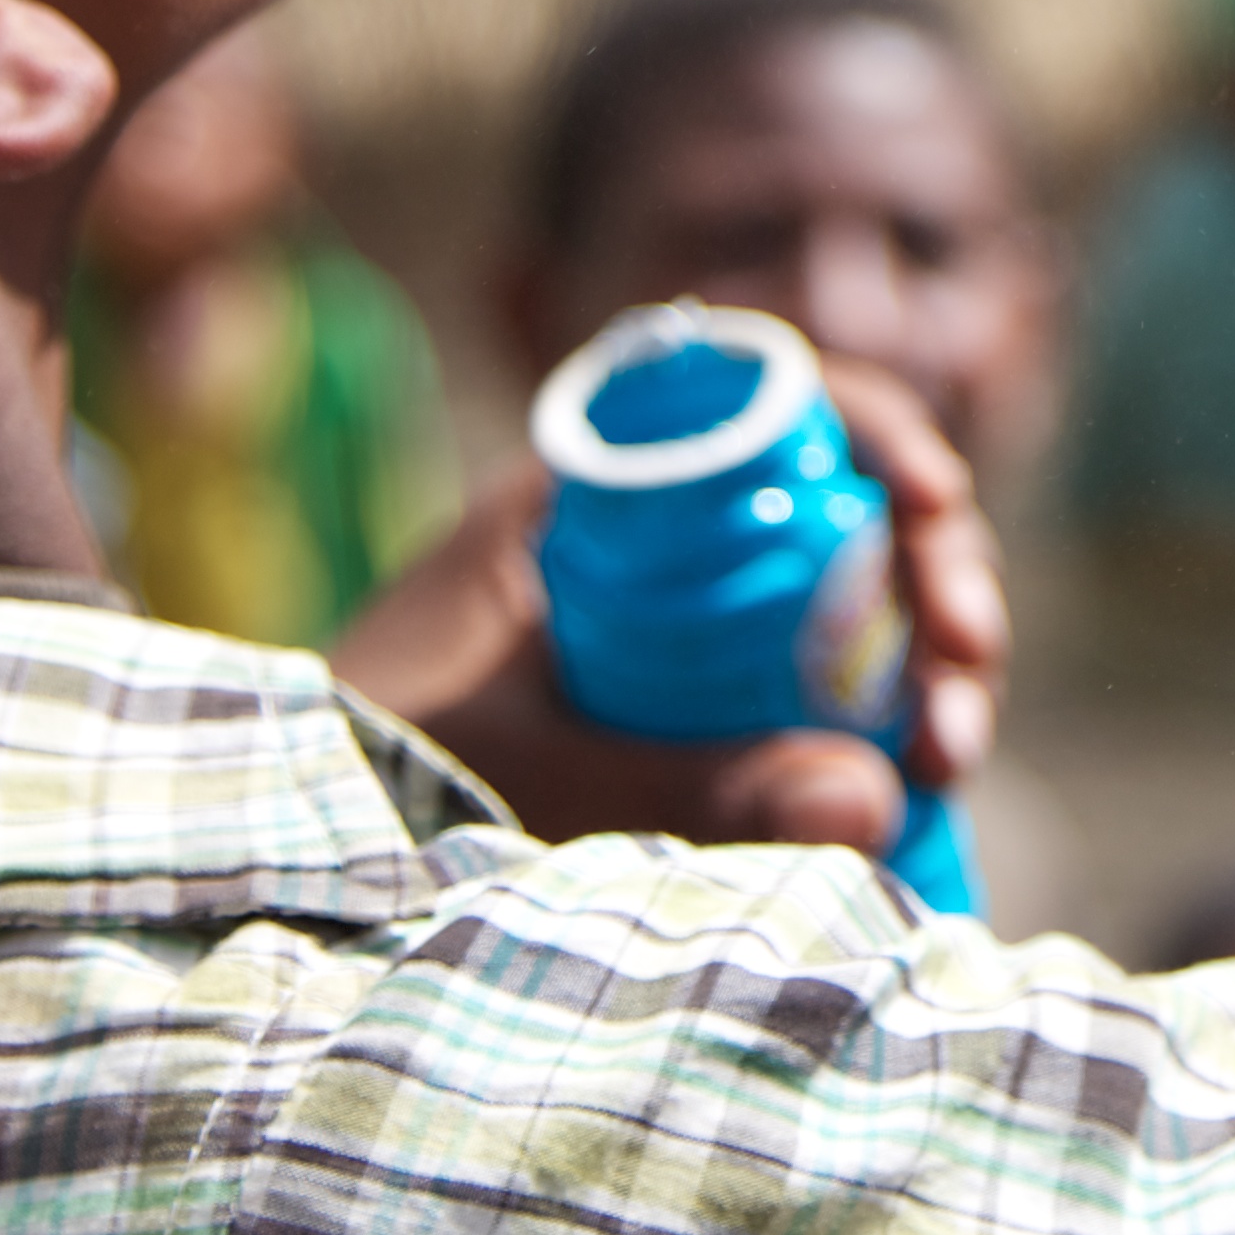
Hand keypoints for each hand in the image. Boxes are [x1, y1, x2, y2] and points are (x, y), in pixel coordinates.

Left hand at [327, 352, 1007, 857]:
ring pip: (846, 598)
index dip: (877, 430)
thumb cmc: (361, 771)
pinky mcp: (695, 704)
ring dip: (922, 660)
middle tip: (967, 671)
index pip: (771, 395)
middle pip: (840, 500)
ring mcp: (681, 618)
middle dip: (930, 573)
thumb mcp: (518, 768)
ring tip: (949, 756)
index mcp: (593, 487)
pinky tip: (918, 787)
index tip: (931, 508)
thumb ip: (679, 789)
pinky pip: (813, 684)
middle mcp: (653, 532)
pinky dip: (876, 721)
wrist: (267, 840)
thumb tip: (878, 800)